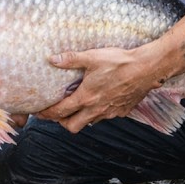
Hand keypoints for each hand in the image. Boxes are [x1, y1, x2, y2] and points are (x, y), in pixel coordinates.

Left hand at [35, 46, 162, 132]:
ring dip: (81, 117)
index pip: (60, 112)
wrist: (146, 69)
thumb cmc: (119, 62)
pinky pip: (105, 117)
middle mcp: (96, 109)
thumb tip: (52, 59)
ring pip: (89, 123)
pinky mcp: (121, 111)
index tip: (39, 113)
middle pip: (72, 126)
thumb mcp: (92, 57)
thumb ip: (71, 59)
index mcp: (86, 97)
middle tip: (59, 112)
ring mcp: (109, 112)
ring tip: (79, 105)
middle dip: (62, 122)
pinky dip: (99, 113)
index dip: (47, 114)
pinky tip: (100, 100)